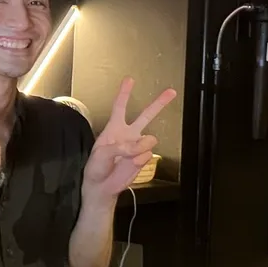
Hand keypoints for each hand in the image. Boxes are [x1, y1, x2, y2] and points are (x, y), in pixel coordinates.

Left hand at [82, 78, 175, 201]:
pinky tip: (130, 164)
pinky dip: (139, 160)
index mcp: (114, 128)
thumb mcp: (102, 153)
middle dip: (159, 103)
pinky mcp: (143, 158)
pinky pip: (146, 155)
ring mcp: (137, 146)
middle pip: (146, 115)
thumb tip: (141, 145)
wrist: (101, 186)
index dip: (125, 93)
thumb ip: (121, 146)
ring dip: (141, 146)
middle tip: (171, 92)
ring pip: (150, 138)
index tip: (129, 80)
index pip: (120, 107)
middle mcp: (128, 134)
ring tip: (128, 154)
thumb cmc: (96, 167)